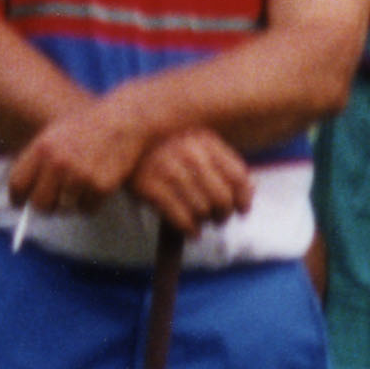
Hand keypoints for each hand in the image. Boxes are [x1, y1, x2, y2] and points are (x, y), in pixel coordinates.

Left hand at [2, 89, 160, 216]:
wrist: (124, 119)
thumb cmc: (88, 127)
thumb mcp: (55, 134)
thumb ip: (38, 160)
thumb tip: (23, 193)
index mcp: (42, 148)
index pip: (18, 184)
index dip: (17, 198)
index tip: (21, 204)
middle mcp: (59, 163)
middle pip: (39, 204)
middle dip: (45, 207)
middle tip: (52, 204)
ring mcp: (81, 176)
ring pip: (64, 209)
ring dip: (69, 204)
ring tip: (78, 188)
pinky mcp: (101, 186)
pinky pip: (87, 209)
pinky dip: (90, 203)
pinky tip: (95, 185)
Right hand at [128, 127, 254, 232]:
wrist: (119, 136)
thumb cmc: (163, 143)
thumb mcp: (195, 141)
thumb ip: (222, 161)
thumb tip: (250, 190)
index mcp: (205, 140)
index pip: (237, 175)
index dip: (244, 197)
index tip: (242, 209)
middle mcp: (190, 154)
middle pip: (222, 196)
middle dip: (224, 214)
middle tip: (220, 219)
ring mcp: (169, 170)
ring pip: (202, 209)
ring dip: (206, 222)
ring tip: (202, 223)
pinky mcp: (149, 187)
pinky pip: (180, 217)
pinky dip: (190, 230)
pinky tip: (192, 232)